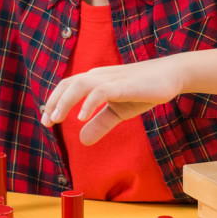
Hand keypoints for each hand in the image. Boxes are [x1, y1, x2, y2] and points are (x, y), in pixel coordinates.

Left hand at [41, 57, 184, 145]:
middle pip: (69, 84)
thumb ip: (100, 124)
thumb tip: (82, 141)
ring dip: (66, 101)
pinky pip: (102, 90)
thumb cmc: (142, 90)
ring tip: (58, 118)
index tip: (46, 121)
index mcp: (95, 81)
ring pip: (81, 84)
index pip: (67, 86)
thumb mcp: (118, 111)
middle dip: (55, 102)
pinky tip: (82, 117)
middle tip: (47, 122)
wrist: (170, 77)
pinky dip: (89, 102)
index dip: (54, 102)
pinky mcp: (124, 85)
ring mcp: (112, 79)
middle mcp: (99, 76)